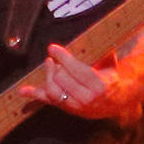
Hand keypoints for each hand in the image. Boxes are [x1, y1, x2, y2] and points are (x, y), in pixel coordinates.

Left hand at [19, 42, 135, 120]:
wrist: (119, 100)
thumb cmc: (112, 76)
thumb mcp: (110, 62)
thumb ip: (102, 51)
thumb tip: (97, 33)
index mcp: (100, 85)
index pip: (75, 70)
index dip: (62, 57)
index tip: (53, 48)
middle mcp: (87, 98)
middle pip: (61, 78)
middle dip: (55, 65)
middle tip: (53, 57)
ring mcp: (77, 107)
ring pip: (52, 90)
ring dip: (47, 75)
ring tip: (49, 65)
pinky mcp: (68, 110)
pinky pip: (49, 102)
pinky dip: (35, 95)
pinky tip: (24, 91)